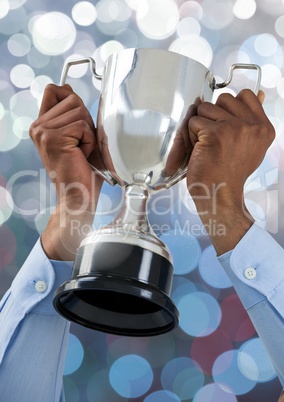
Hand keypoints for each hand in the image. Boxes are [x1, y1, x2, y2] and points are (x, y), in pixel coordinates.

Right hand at [29, 84, 102, 259]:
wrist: (78, 195)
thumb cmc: (81, 170)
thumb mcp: (76, 135)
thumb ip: (70, 113)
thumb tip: (67, 88)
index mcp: (41, 126)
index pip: (53, 90)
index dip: (70, 99)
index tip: (78, 122)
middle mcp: (38, 127)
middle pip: (73, 99)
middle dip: (85, 121)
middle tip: (82, 144)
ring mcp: (43, 131)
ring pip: (79, 111)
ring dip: (89, 132)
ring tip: (82, 150)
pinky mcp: (53, 138)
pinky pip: (83, 125)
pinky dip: (90, 140)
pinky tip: (83, 154)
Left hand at [186, 89, 274, 253]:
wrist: (220, 195)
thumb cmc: (229, 174)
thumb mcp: (250, 145)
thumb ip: (251, 120)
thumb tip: (259, 93)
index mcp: (264, 128)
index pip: (246, 95)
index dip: (229, 108)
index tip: (226, 124)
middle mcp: (253, 126)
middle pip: (223, 99)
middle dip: (213, 116)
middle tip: (214, 139)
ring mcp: (234, 128)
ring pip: (205, 109)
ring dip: (200, 126)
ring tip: (207, 146)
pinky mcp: (215, 133)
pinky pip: (193, 122)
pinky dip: (191, 137)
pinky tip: (200, 151)